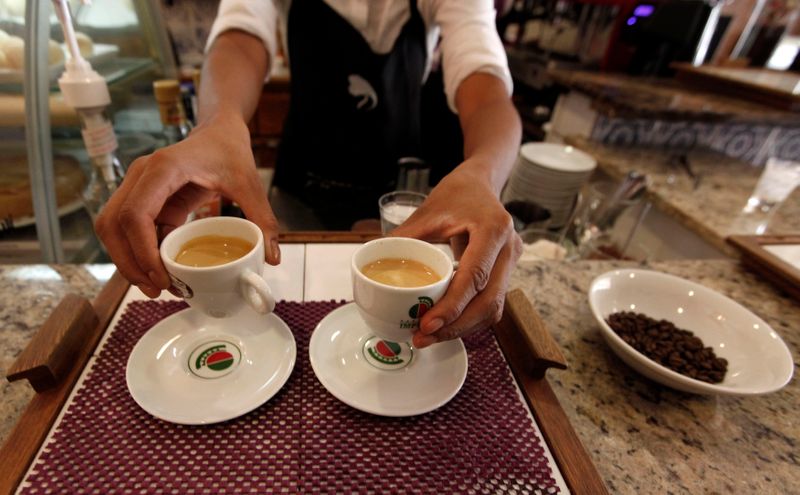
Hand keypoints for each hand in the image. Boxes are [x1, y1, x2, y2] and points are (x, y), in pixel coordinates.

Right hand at [94, 114, 279, 297]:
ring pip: (113, 228)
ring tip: (155, 286)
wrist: (218, 131)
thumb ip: (262, 218)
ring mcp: (136, 186)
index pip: (135, 214)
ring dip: (127, 260)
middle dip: (129, 263)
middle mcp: (141, 175)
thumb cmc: (229, 151)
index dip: (141, 250)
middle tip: (156, 290)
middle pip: (113, 225)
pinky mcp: (142, 198)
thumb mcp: (250, 184)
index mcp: (163, 168)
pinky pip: (128, 229)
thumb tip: (272, 257)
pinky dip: (138, 251)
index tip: (161, 276)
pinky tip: (159, 270)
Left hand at [391, 163, 521, 347]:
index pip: (476, 276)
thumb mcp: (428, 211)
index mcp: (493, 228)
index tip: (427, 324)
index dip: (453, 306)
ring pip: (493, 309)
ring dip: (462, 328)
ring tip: (429, 336)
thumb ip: (404, 236)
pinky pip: (490, 304)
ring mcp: (511, 262)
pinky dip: (468, 318)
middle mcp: (509, 248)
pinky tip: (445, 325)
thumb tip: (373, 262)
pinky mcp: (506, 273)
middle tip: (423, 337)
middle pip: (489, 301)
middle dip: (456, 326)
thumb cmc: (458, 193)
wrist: (481, 184)